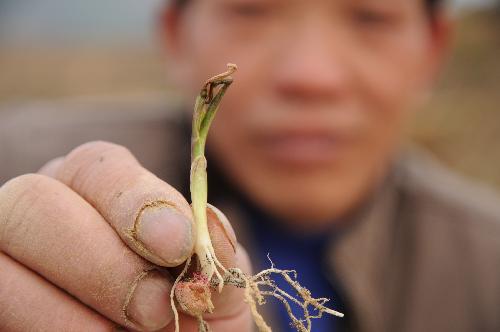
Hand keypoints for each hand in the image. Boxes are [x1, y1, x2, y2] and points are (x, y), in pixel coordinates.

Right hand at [0, 141, 251, 330]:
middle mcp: (49, 216)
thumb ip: (215, 254)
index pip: (97, 165)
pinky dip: (46, 328)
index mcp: (103, 195)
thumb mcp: (217, 291)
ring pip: (2, 260)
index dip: (134, 199)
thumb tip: (208, 219)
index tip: (177, 245)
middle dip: (99, 261)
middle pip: (33, 201)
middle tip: (154, 310)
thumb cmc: (194, 322)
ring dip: (62, 309)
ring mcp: (13, 261)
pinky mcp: (0, 307)